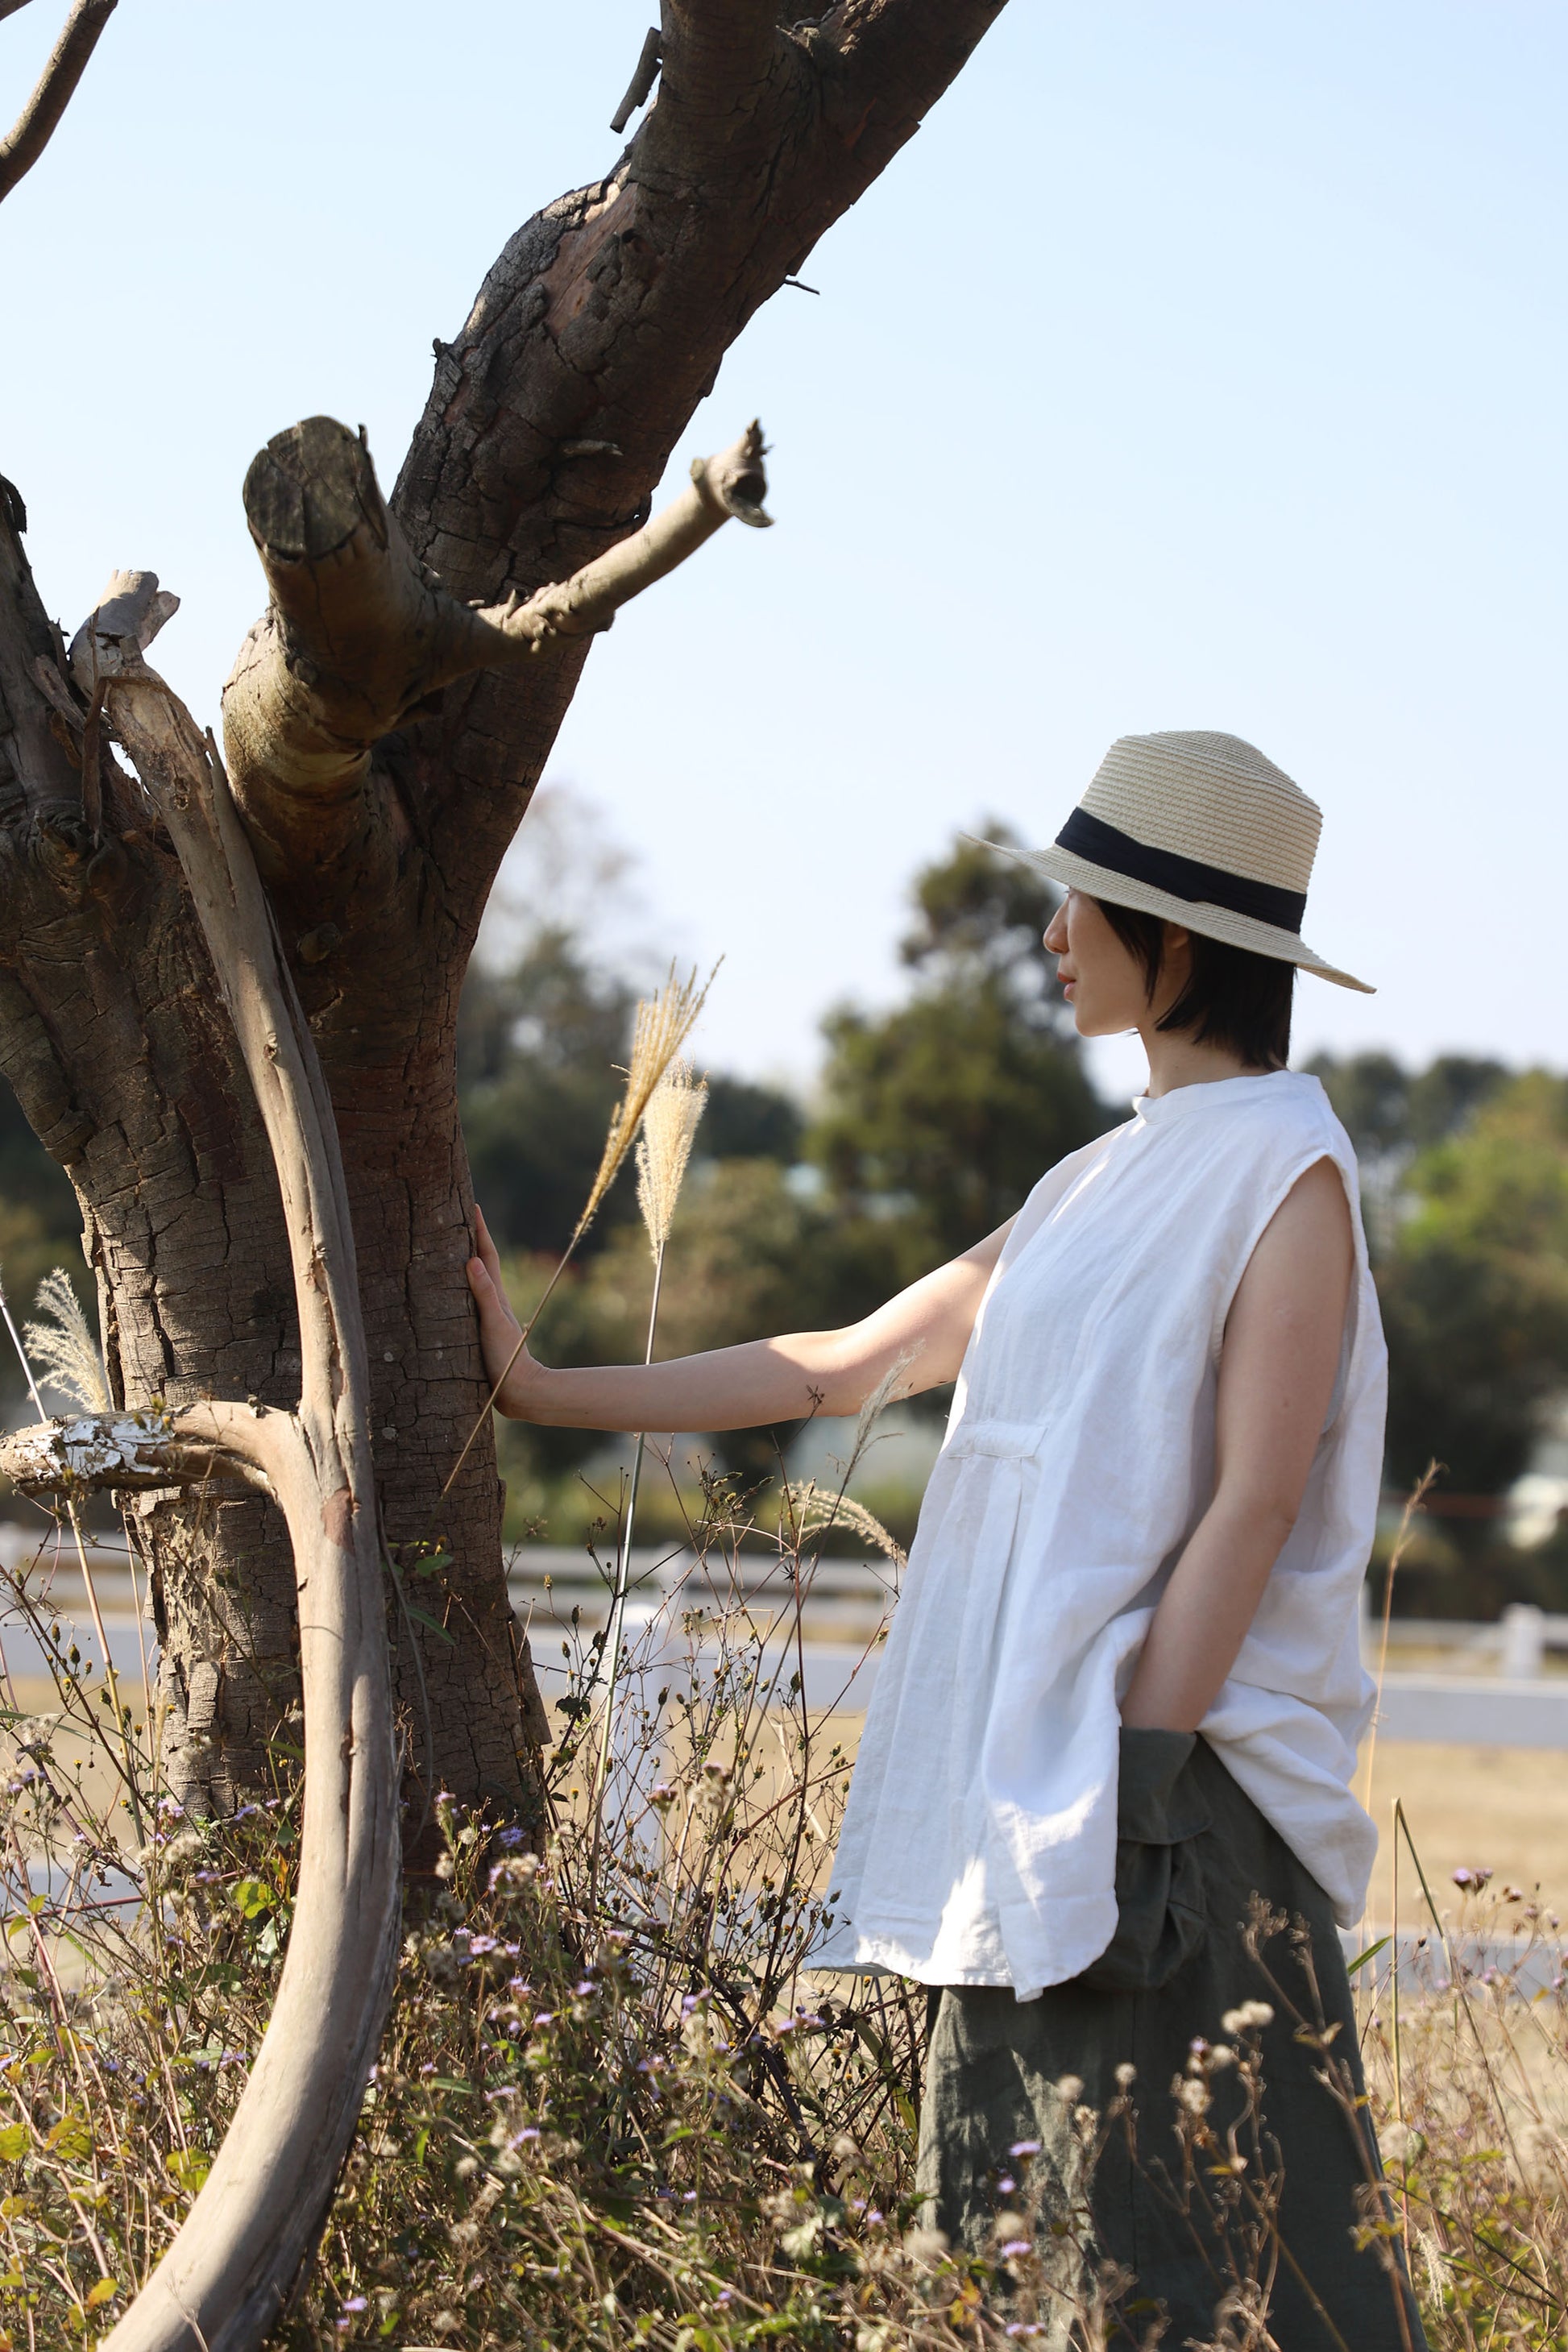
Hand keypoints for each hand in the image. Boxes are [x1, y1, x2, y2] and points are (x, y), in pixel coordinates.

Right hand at [465, 1205, 546, 1418]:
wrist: (519, 1392)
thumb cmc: (508, 1359)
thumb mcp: (494, 1324)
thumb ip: (484, 1295)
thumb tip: (473, 1261)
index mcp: (494, 1295)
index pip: (486, 1255)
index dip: (479, 1230)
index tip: (472, 1204)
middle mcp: (491, 1302)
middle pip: (480, 1262)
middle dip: (469, 1238)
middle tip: (456, 1215)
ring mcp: (485, 1317)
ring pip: (472, 1281)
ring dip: (463, 1261)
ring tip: (448, 1245)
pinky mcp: (478, 1332)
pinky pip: (465, 1302)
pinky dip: (458, 1289)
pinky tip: (448, 1293)